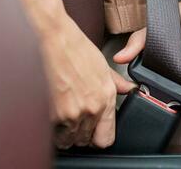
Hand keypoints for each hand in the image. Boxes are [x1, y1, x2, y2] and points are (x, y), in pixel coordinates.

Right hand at [5, 0, 135, 148]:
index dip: (98, 137)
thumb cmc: (74, 47)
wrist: (52, 38)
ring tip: (61, 115)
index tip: (93, 132)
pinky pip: (53, 134)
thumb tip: (128, 89)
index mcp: (106, 98)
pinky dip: (51, 128)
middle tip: (73, 120)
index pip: (106, 138)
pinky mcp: (52, 113)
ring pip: (69, 140)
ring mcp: (72, 113)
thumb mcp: (102, 65)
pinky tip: (51, 112)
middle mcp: (92, 108)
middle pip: (86, 141)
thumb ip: (116, 83)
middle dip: (79, 134)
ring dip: (65, 133)